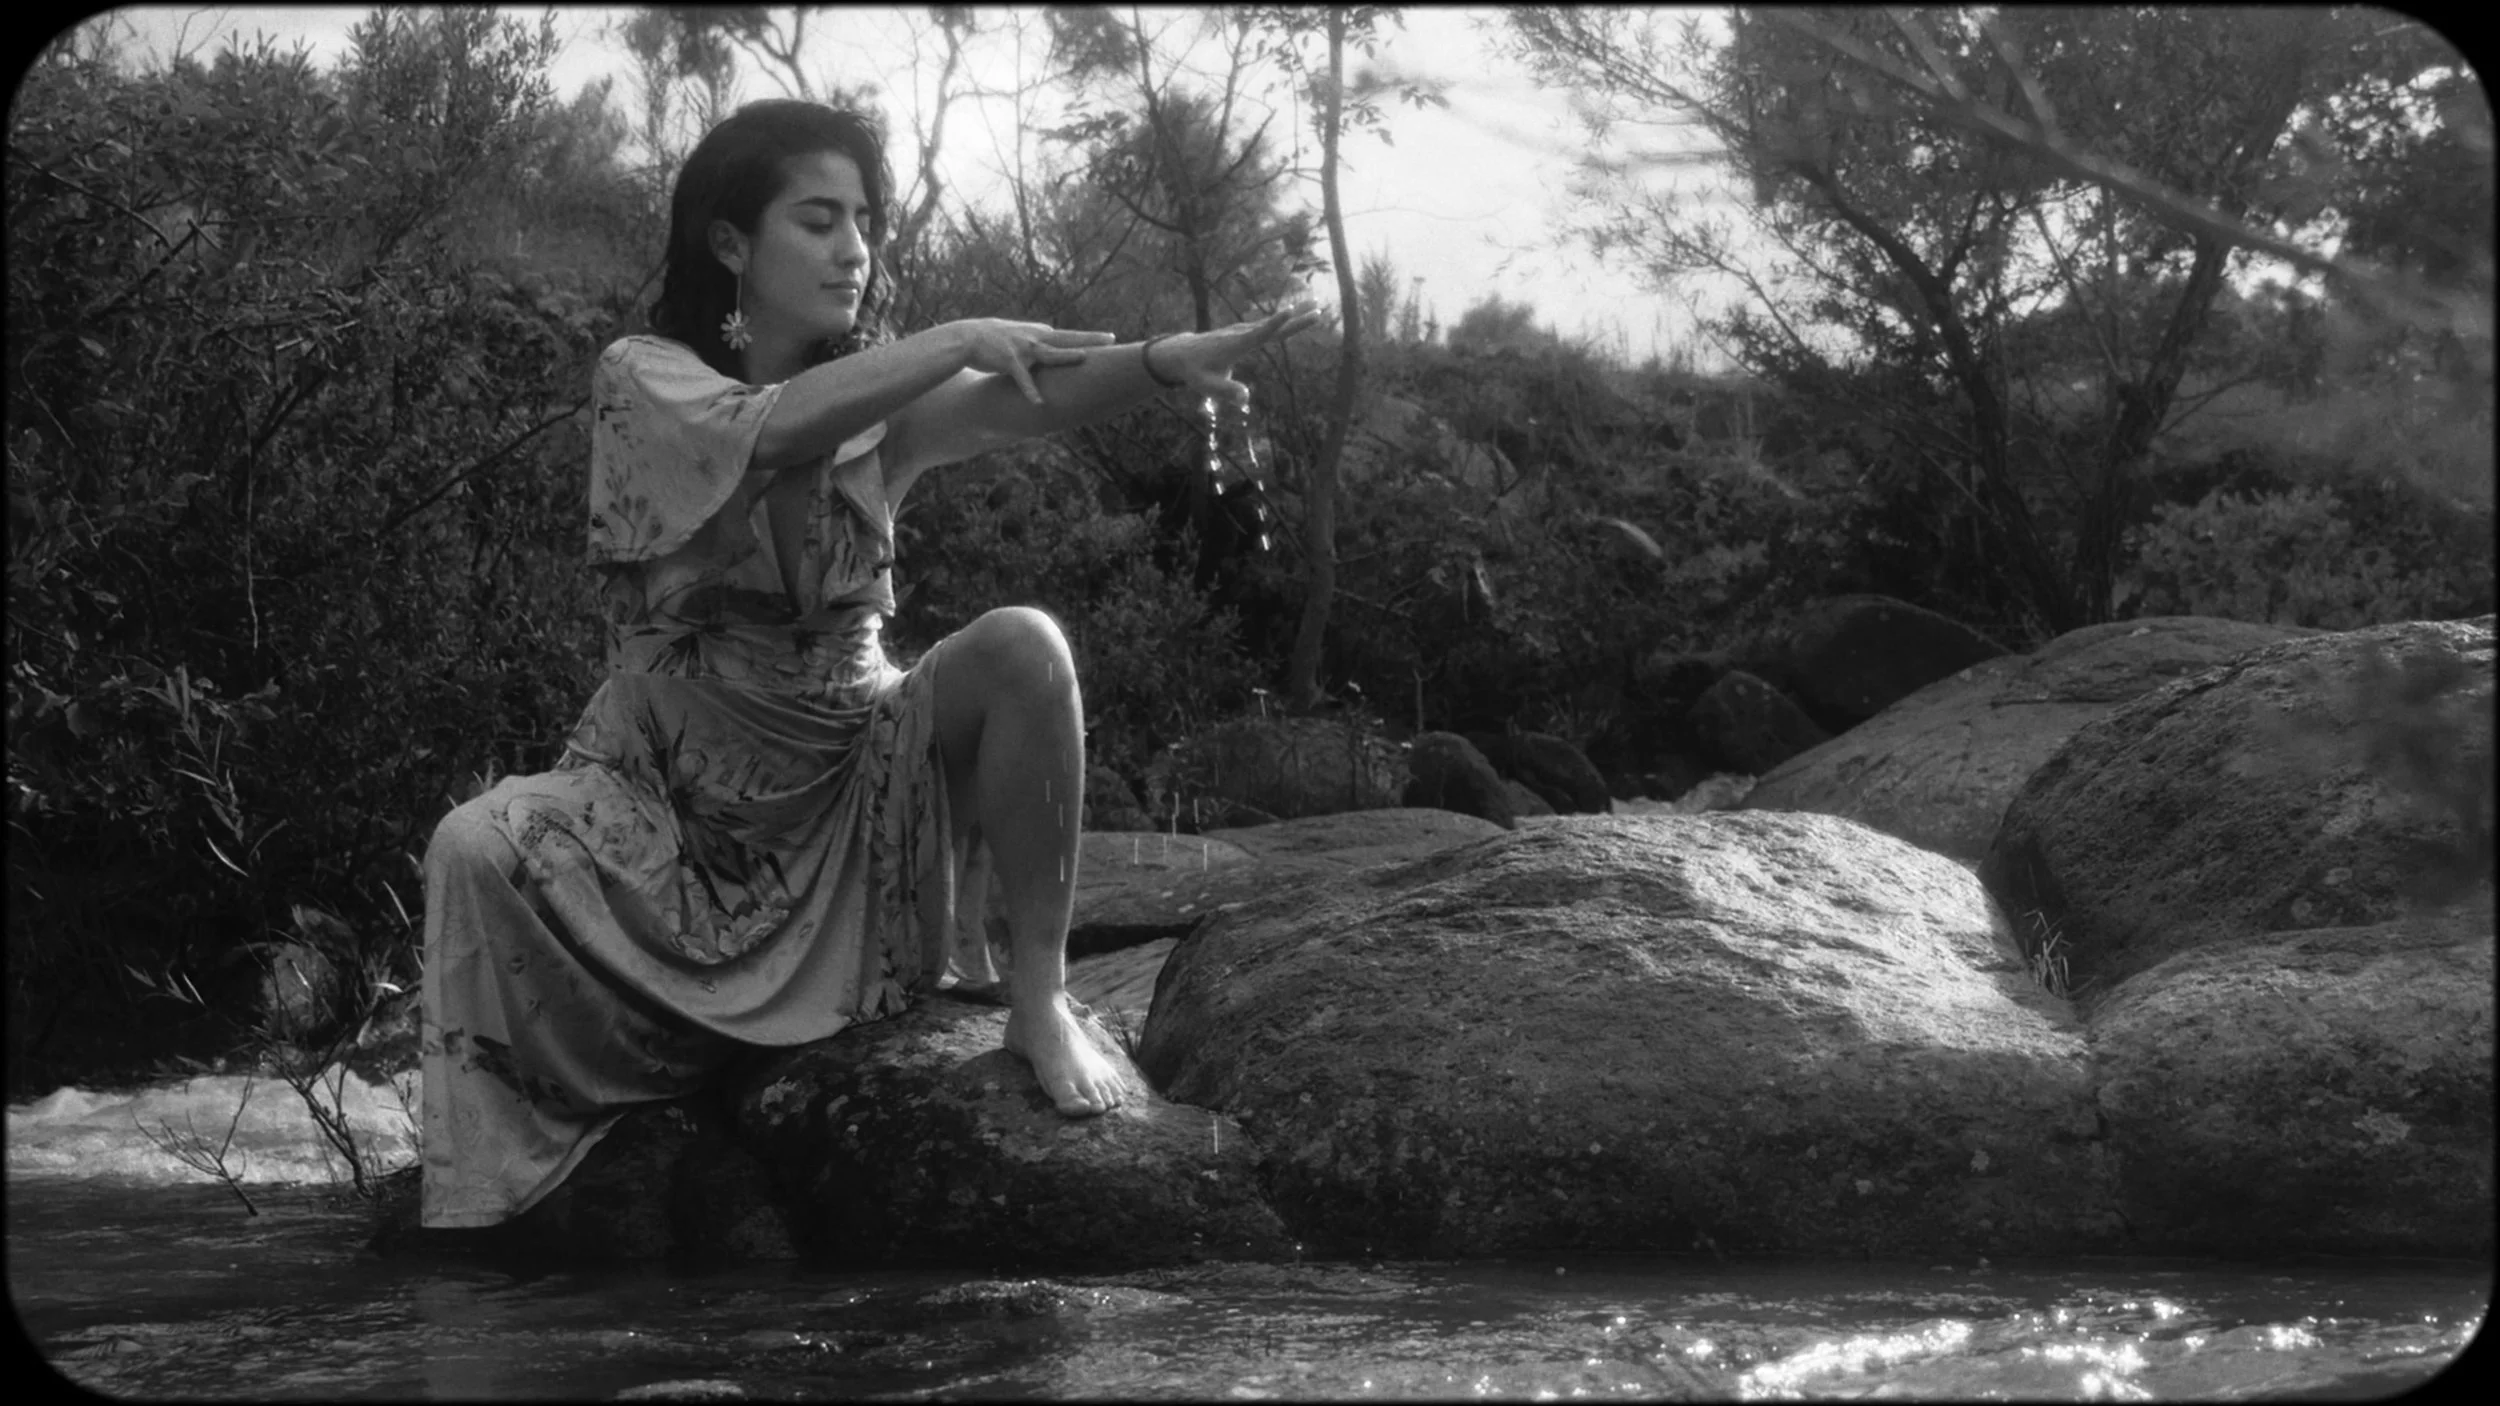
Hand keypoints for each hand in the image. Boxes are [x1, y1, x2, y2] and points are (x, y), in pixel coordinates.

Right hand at [950, 318, 1118, 403]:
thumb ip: (1037, 337)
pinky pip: (1023, 379)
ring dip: (1067, 355)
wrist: (968, 338)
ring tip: (1084, 357)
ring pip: (1049, 353)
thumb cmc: (994, 338)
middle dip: (1090, 338)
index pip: (1068, 336)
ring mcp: (1023, 349)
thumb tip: (1051, 336)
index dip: (1088, 338)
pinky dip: (1031, 391)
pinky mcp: (1009, 361)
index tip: (1108, 340)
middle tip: (1112, 338)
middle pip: (1067, 338)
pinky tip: (1040, 404)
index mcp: (1039, 334)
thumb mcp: (1020, 334)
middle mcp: (1035, 338)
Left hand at [1143, 302, 1326, 410]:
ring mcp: (1243, 331)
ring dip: (1296, 315)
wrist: (1181, 354)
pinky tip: (1295, 316)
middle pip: (1274, 326)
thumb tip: (1245, 399)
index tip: (1291, 311)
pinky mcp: (1244, 333)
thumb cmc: (1195, 372)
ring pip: (1273, 323)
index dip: (1275, 323)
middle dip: (1297, 319)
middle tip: (1320, 309)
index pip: (1260, 333)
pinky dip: (1284, 320)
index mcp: (1235, 345)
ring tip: (1316, 306)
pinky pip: (1268, 326)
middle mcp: (1241, 334)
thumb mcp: (1207, 385)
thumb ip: (1226, 391)